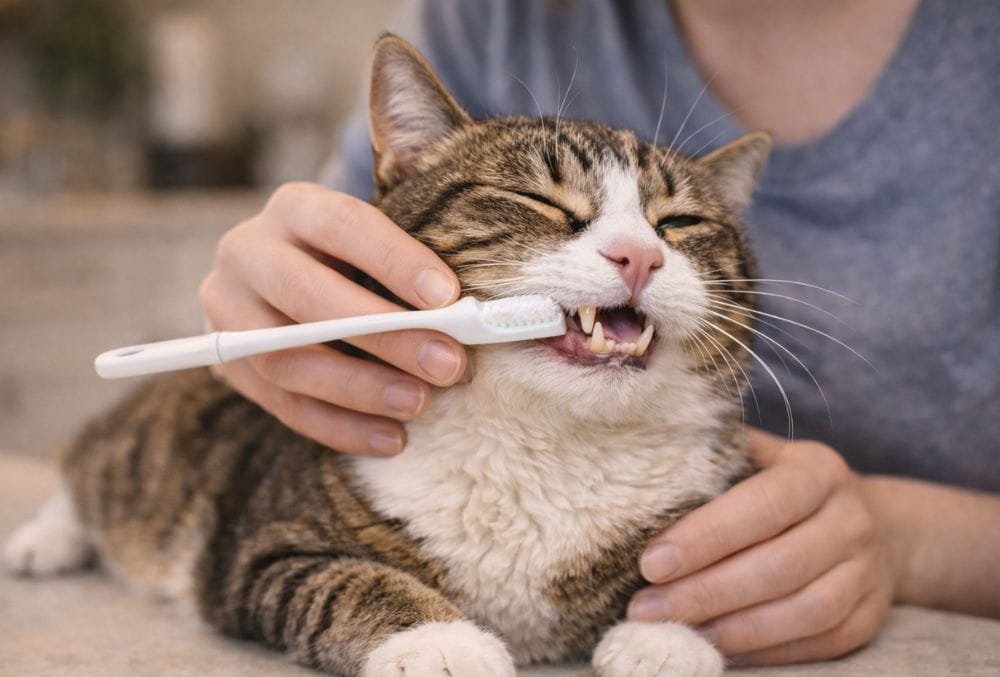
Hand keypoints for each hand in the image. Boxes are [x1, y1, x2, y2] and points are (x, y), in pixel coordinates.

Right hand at [199, 182, 466, 455]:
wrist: (295, 277)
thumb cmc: (359, 262)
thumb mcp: (378, 244)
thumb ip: (412, 272)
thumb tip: (467, 320)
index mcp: (293, 207)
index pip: (342, 226)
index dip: (394, 260)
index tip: (447, 296)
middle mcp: (247, 252)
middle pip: (306, 296)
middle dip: (385, 335)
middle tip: (446, 363)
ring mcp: (227, 310)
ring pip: (285, 359)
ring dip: (361, 388)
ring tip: (419, 403)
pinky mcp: (227, 364)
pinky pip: (282, 405)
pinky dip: (340, 427)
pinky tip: (391, 438)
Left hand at [629, 428, 895, 664]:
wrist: (877, 522)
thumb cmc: (785, 484)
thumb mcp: (759, 455)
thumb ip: (714, 457)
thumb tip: (647, 463)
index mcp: (818, 471)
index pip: (763, 505)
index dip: (706, 537)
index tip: (651, 563)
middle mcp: (851, 519)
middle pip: (780, 565)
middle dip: (706, 592)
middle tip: (646, 608)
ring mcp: (866, 573)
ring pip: (803, 611)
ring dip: (733, 629)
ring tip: (675, 631)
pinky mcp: (870, 618)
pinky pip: (817, 642)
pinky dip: (765, 651)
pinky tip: (717, 647)